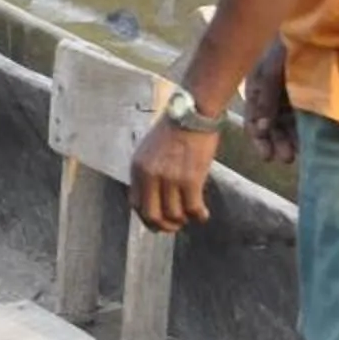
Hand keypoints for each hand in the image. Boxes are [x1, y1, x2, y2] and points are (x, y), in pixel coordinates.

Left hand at [129, 117, 217, 232]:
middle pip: (152, 215)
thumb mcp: (150, 149)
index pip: (135, 204)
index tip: (158, 221)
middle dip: (164, 226)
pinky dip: (199, 216)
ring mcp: (170, 178)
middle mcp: (150, 175)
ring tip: (190, 215)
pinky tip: (203, 215)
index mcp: (137, 167)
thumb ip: (149, 171)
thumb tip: (155, 196)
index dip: (147, 217)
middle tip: (175, 226)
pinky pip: (193, 208)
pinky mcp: (190, 179)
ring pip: (174, 214)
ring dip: (183, 220)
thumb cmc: (175, 129)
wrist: (193, 113)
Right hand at [242, 43, 297, 166]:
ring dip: (290, 139)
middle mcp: (271, 92)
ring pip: (287, 122)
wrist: (311, 23)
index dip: (259, 138)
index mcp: (256, 86)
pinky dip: (303, 128)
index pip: (254, 119)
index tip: (267, 155)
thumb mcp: (270, 71)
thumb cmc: (282, 44)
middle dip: (276, 142)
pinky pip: (302, 114)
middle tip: (286, 158)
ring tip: (298, 154)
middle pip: (270, 124)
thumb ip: (265, 99)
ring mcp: (289, 92)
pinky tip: (308, 140)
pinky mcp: (307, 90)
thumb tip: (259, 128)